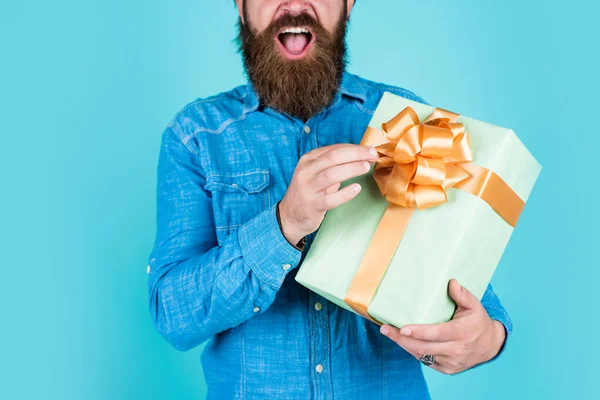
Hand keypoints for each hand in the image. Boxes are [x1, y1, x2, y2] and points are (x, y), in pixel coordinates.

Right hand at [279, 144, 378, 244]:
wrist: (289, 216)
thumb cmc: (309, 192)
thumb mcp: (316, 173)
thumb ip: (334, 164)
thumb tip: (361, 156)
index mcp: (308, 160)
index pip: (334, 149)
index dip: (354, 148)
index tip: (370, 150)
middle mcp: (306, 171)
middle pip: (333, 157)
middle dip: (356, 154)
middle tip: (372, 155)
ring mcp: (308, 189)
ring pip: (331, 175)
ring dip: (351, 169)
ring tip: (366, 167)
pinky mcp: (312, 205)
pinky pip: (330, 199)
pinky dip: (345, 193)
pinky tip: (356, 188)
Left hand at [380, 279, 505, 374]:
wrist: (490, 345)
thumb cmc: (478, 322)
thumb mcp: (474, 306)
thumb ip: (462, 295)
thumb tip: (451, 282)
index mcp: (461, 333)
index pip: (436, 334)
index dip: (419, 332)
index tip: (403, 328)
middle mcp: (455, 350)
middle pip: (423, 347)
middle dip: (402, 339)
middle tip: (384, 329)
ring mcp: (450, 362)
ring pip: (422, 355)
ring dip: (404, 345)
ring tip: (389, 333)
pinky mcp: (447, 369)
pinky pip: (426, 361)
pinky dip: (414, 352)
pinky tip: (404, 342)